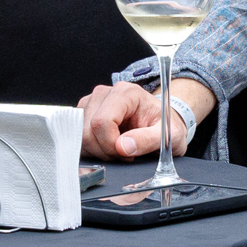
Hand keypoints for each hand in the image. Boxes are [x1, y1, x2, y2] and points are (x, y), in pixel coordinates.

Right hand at [79, 78, 215, 159]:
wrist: (161, 122)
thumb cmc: (164, 126)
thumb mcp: (168, 135)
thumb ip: (148, 140)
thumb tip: (122, 147)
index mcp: (126, 93)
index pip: (102, 121)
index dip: (110, 144)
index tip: (126, 154)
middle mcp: (105, 93)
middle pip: (88, 130)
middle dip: (104, 150)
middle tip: (125, 154)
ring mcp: (91, 103)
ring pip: (80, 136)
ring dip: (98, 151)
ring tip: (119, 150)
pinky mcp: (84, 114)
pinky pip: (78, 138)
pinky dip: (92, 150)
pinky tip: (109, 148)